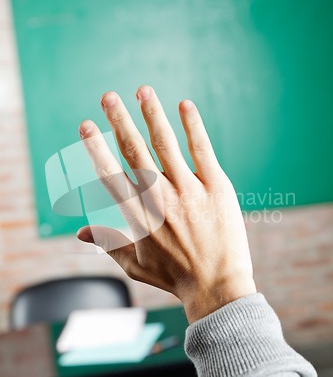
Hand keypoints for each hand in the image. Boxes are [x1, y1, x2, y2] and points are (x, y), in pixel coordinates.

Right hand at [77, 86, 255, 322]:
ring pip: (165, 144)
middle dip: (118, 120)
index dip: (95, 147)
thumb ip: (107, 243)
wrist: (218, 286)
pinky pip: (202, 150)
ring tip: (142, 90)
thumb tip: (79, 233)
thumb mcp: (134, 263)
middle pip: (134, 151)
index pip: (110, 173)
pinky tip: (185, 105)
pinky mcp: (216, 186)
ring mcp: (188, 190)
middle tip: (107, 96)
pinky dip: (193, 126)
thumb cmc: (174, 276)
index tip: (85, 126)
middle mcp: (159, 197)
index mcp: (137, 214)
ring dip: (152, 114)